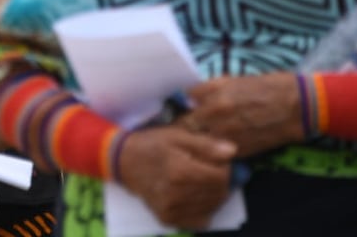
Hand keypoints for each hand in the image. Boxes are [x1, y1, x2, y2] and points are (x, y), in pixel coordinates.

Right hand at [117, 126, 236, 230]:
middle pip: (219, 193)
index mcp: (180, 171)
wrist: (123, 161)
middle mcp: (176, 194)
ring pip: (212, 207)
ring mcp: (172, 210)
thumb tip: (232, 152)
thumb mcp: (178, 136)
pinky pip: (201, 221)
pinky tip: (194, 196)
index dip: (224, 167)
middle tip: (207, 169)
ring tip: (200, 180)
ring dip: (213, 194)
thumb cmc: (152, 144)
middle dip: (220, 181)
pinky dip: (204, 209)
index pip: (221, 177)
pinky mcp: (168, 219)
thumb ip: (206, 145)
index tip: (215, 159)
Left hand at [180, 72, 302, 156]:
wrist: (297, 106)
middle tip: (177, 131)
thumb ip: (205, 89)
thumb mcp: (231, 79)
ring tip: (191, 142)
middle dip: (182, 130)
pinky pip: (218, 154)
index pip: (183, 111)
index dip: (176, 114)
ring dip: (194, 144)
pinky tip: (210, 150)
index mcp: (214, 97)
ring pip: (200, 145)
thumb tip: (186, 97)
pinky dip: (212, 153)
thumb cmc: (265, 87)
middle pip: (187, 130)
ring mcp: (229, 137)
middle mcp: (219, 118)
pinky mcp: (242, 151)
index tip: (173, 116)